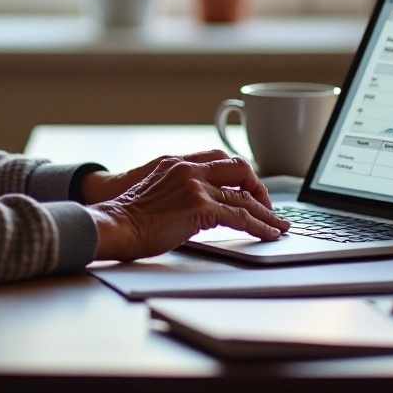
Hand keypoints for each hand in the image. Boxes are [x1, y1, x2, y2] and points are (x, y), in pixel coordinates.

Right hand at [85, 152, 289, 261]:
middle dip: (258, 187)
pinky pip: (241, 217)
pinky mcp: (201, 208)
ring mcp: (196, 186)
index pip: (219, 158)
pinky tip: (268, 234)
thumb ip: (178, 190)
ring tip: (278, 225)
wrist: (114, 224)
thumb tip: (198, 207)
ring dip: (266, 213)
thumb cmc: (128, 216)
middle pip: (239, 167)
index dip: (239, 174)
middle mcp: (189, 169)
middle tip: (267, 206)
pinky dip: (260, 226)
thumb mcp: (155, 190)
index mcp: (177, 162)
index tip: (248, 189)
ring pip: (245, 196)